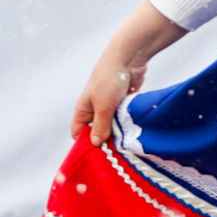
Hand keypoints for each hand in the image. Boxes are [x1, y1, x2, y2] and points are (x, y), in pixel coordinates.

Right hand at [73, 4, 184, 145]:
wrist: (128, 59)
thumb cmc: (109, 80)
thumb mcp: (103, 106)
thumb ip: (100, 126)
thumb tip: (95, 144)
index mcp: (83, 110)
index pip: (79, 133)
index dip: (86, 145)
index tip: (98, 158)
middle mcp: (95, 109)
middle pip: (98, 131)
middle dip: (106, 140)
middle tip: (118, 154)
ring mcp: (110, 105)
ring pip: (113, 125)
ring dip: (120, 132)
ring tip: (129, 145)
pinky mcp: (124, 102)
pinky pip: (125, 117)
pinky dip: (129, 123)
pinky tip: (137, 133)